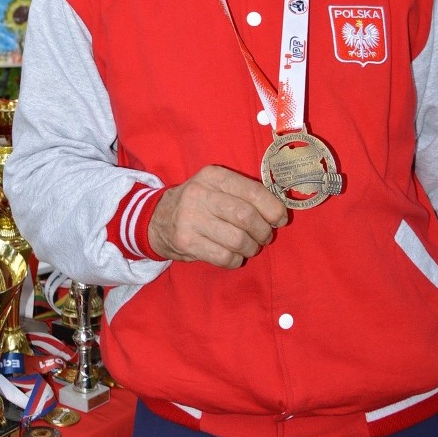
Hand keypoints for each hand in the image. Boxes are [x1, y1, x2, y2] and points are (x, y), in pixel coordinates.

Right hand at [148, 165, 286, 268]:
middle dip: (263, 231)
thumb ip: (244, 193)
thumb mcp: (216, 187)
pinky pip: (224, 257)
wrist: (157, 218)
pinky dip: (236, 260)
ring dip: (251, 248)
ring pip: (237, 240)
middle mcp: (200, 194)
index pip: (252, 191)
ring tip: (249, 247)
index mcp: (213, 176)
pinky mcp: (186, 241)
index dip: (273, 208)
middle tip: (264, 237)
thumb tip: (279, 211)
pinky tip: (233, 255)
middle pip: (246, 216)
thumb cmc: (199, 203)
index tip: (281, 220)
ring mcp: (191, 218)